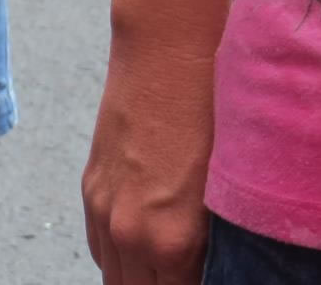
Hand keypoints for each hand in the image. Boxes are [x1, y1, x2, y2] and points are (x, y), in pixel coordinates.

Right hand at [82, 39, 213, 283]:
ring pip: (114, 277)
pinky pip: (99, 246)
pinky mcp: (92, 187)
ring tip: (163, 273)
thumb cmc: (214, 117)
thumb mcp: (228, 194)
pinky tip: (139, 252)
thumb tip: (212, 266)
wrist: (167, 58)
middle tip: (186, 275)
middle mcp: (131, 234)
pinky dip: (118, 257)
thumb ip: (214, 244)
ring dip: (138, 281)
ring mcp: (105, 210)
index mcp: (172, 242)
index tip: (207, 279)